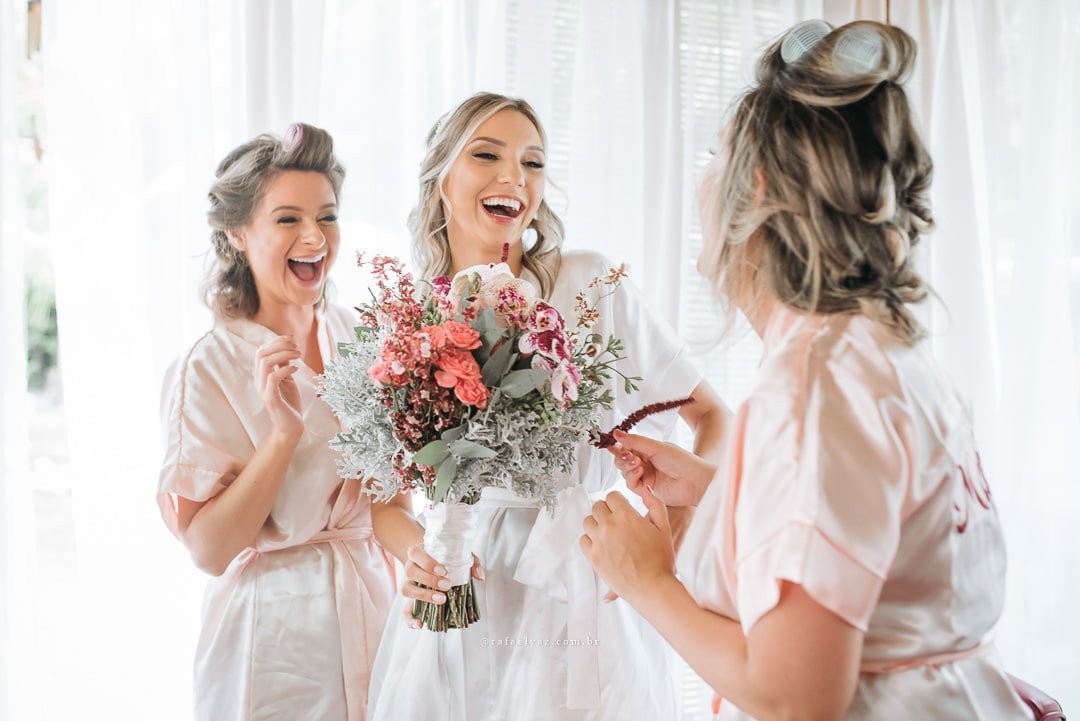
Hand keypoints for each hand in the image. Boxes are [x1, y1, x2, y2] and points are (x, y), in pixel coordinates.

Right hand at [254, 335, 303, 439]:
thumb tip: (287, 347)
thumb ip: (283, 365)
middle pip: (261, 353)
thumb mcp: (287, 379)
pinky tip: (296, 369)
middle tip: (297, 347)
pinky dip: (286, 369)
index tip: (292, 338)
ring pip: (265, 362)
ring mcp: (263, 389)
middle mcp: (259, 380)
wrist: (291, 426)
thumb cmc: (289, 402)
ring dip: (284, 354)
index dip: (276, 341)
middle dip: (280, 345)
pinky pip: (273, 378)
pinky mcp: (270, 398)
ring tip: (298, 355)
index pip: (262, 350)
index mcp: (262, 374)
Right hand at [400, 542, 483, 628]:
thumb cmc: (447, 559)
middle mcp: (410, 567)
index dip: (427, 562)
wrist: (434, 564)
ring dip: (423, 595)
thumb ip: (471, 563)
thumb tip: (480, 577)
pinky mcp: (410, 601)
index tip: (443, 570)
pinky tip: (419, 625)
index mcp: (418, 553)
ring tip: (442, 599)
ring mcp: (408, 584)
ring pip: (406, 589)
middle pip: (410, 571)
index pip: (415, 552)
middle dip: (429, 579)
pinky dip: (409, 619)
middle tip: (447, 585)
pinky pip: (404, 611)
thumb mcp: (460, 556)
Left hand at [580, 489, 674, 603]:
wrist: (653, 587)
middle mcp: (609, 526)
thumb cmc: (660, 560)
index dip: (617, 501)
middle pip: (597, 506)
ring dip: (596, 523)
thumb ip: (655, 505)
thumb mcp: (664, 527)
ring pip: (588, 522)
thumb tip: (645, 491)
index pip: (611, 496)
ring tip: (607, 532)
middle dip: (606, 510)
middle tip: (614, 519)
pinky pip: (583, 540)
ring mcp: (599, 542)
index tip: (620, 507)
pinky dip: (590, 539)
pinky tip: (601, 544)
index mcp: (626, 516)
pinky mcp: (593, 557)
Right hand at [607, 429, 715, 506]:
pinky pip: (631, 485)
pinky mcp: (646, 490)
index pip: (627, 447)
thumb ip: (635, 441)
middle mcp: (645, 463)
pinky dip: (632, 478)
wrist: (695, 482)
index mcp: (648, 450)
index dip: (619, 447)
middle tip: (629, 457)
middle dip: (623, 458)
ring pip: (625, 473)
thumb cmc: (682, 461)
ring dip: (628, 468)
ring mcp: (646, 476)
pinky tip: (639, 473)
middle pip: (623, 461)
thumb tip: (616, 432)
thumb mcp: (657, 447)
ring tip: (638, 465)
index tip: (612, 445)